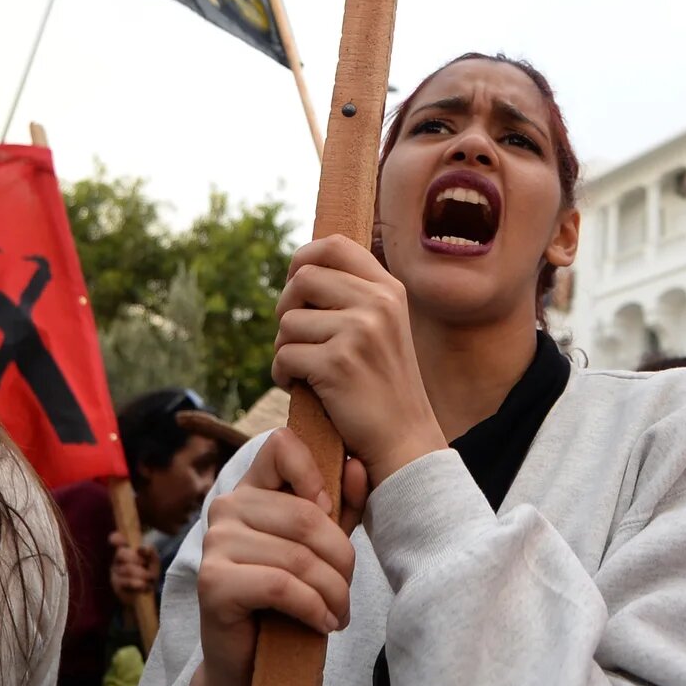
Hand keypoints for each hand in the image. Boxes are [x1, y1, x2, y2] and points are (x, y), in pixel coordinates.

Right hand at [110, 536, 159, 599]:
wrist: (146, 597)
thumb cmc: (148, 574)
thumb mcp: (153, 561)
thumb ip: (150, 551)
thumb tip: (140, 549)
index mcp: (125, 551)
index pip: (115, 539)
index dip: (116, 538)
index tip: (121, 541)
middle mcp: (117, 561)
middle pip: (121, 553)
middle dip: (136, 559)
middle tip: (146, 566)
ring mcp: (115, 573)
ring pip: (126, 569)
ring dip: (143, 574)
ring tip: (150, 579)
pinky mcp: (117, 586)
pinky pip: (127, 582)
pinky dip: (139, 584)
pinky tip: (146, 586)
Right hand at [179, 427, 368, 685]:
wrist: (254, 665)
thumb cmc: (290, 600)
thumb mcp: (323, 547)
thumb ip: (341, 505)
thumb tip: (358, 465)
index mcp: (251, 488)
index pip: (282, 445)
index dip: (317, 473)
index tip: (332, 515)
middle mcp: (225, 508)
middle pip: (304, 515)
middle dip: (341, 559)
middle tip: (347, 590)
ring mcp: (214, 544)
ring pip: (297, 556)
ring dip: (332, 592)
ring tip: (339, 612)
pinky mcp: (213, 584)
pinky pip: (281, 585)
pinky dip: (313, 607)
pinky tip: (324, 624)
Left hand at [272, 235, 446, 483]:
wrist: (404, 440)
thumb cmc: (381, 385)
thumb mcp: (383, 327)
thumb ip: (353, 296)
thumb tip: (300, 268)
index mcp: (389, 289)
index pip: (334, 245)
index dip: (303, 258)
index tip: (296, 287)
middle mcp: (378, 303)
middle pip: (302, 279)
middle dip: (286, 308)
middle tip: (296, 337)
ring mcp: (360, 332)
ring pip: (288, 321)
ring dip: (284, 348)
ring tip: (305, 369)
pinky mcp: (338, 363)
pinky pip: (284, 355)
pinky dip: (282, 375)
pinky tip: (299, 388)